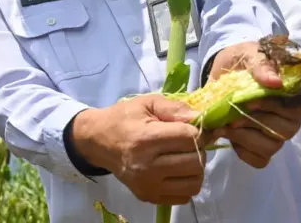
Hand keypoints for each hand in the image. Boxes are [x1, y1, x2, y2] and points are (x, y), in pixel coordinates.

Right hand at [71, 94, 220, 204]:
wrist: (99, 142)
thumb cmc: (123, 119)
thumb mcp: (146, 103)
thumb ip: (175, 108)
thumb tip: (201, 118)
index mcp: (147, 139)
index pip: (190, 138)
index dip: (197, 131)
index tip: (190, 127)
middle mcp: (148, 166)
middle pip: (196, 162)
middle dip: (197, 149)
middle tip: (185, 143)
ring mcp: (148, 185)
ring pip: (194, 182)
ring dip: (195, 168)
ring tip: (183, 157)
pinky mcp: (148, 196)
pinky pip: (184, 196)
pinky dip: (186, 183)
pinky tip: (176, 170)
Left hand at [209, 41, 300, 167]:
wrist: (220, 69)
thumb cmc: (242, 60)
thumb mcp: (249, 54)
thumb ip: (261, 66)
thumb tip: (276, 82)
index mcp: (293, 94)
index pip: (295, 109)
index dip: (271, 107)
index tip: (248, 101)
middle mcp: (289, 117)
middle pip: (284, 131)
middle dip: (254, 123)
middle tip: (232, 115)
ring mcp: (275, 134)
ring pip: (271, 147)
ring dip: (245, 138)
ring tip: (226, 125)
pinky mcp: (259, 146)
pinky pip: (259, 160)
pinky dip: (243, 152)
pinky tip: (230, 137)